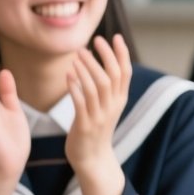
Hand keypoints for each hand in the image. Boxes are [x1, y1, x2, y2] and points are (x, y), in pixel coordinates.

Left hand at [66, 35, 132, 173]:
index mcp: (119, 100)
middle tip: (94, 40)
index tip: (114, 36)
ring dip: (87, 68)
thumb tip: (94, 65)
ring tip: (78, 54)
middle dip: (104, 56)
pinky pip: (81, 103)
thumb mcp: (106, 107)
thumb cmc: (96, 129)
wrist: (93, 158)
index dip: (121, 53)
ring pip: (97, 87)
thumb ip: (104, 88)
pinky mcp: (86, 125)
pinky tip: (68, 76)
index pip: (125, 72)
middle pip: (112, 76)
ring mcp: (100, 115)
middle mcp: (113, 106)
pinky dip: (75, 88)